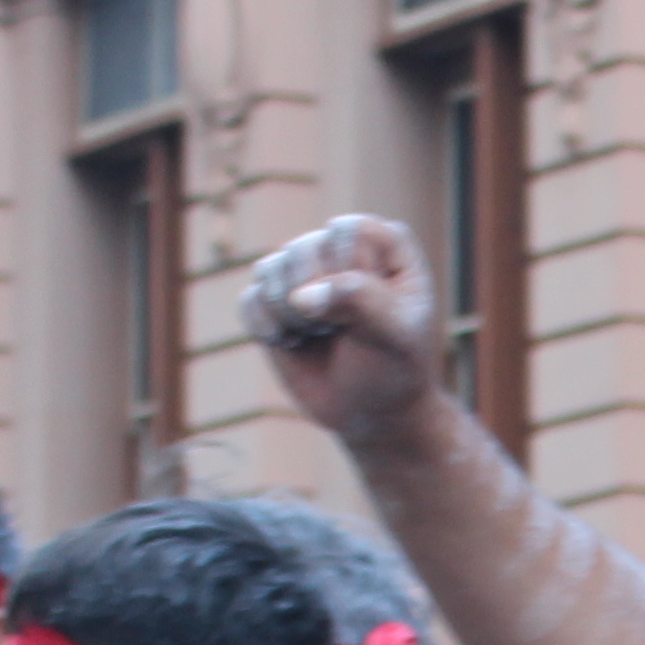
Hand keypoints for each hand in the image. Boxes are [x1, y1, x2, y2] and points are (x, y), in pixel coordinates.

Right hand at [239, 216, 445, 437]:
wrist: (372, 413)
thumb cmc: (394, 368)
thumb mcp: (393, 337)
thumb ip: (359, 303)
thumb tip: (301, 296)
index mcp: (383, 245)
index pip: (347, 232)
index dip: (347, 272)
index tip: (367, 310)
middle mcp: (338, 249)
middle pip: (303, 248)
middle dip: (316, 298)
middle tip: (340, 330)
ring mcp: (302, 272)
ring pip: (270, 270)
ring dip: (290, 314)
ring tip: (318, 335)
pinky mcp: (272, 300)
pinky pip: (250, 300)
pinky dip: (267, 328)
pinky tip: (291, 343)